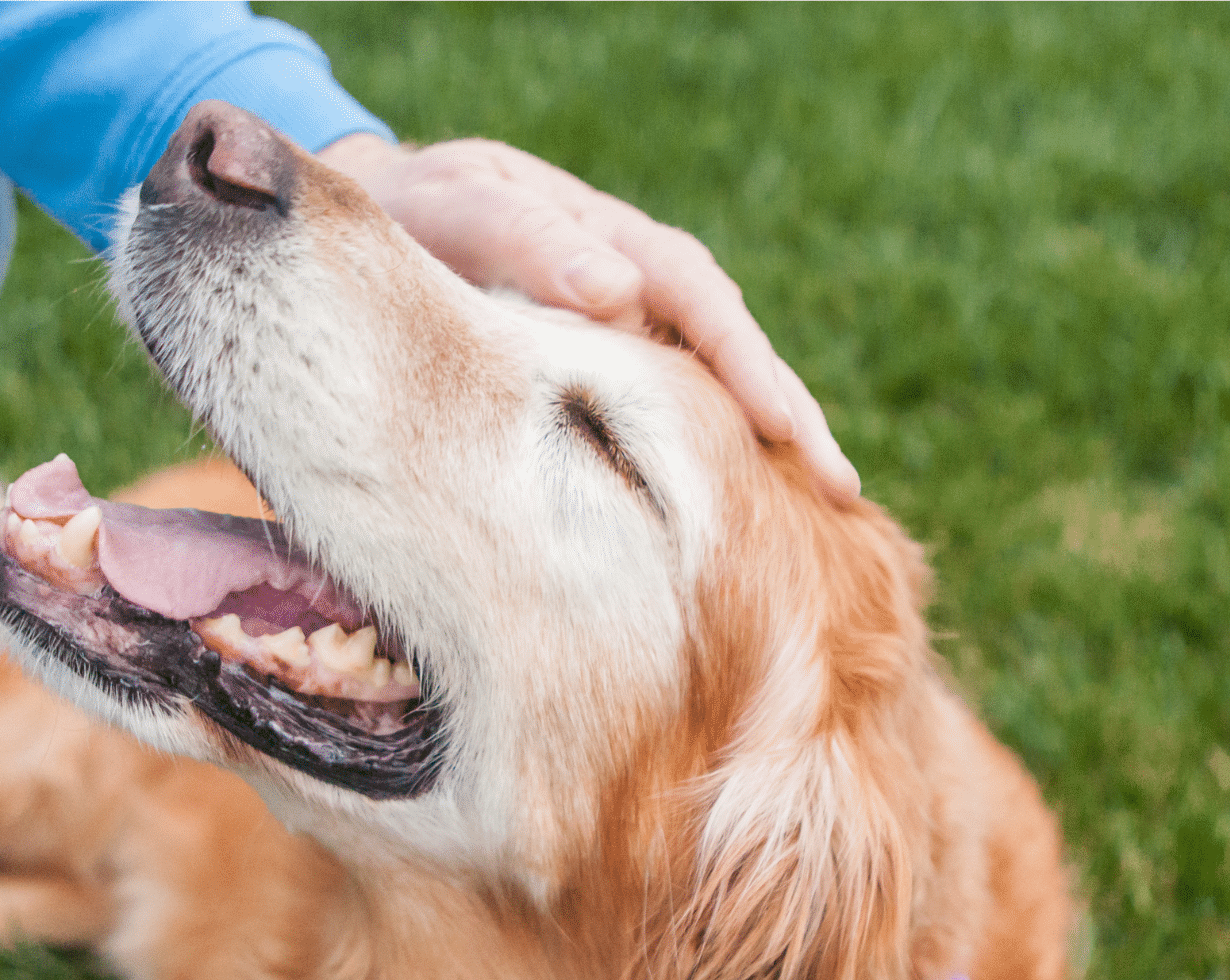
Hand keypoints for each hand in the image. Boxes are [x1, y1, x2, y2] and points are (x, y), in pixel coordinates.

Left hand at [317, 134, 857, 503]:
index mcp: (618, 244)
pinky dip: (709, 458)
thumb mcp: (462, 211)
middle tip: (842, 492)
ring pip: (709, 390)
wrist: (387, 219)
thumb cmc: (419, 216)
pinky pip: (670, 413)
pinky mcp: (607, 375)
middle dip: (789, 420)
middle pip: (731, 353)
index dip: (745, 367)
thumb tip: (618, 290)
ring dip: (762, 448)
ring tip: (820, 518)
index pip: (702, 305)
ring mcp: (630, 333)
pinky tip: (735, 515)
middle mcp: (641, 288)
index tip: (783, 427)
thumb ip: (528, 242)